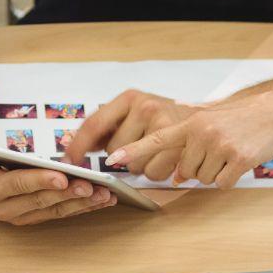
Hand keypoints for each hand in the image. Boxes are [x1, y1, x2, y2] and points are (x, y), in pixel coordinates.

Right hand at [0, 123, 113, 225]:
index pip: (19, 185)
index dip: (40, 181)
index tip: (61, 176)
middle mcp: (6, 209)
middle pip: (43, 200)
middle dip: (69, 193)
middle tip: (93, 185)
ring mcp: (21, 215)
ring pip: (55, 210)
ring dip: (81, 204)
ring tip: (105, 194)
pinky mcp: (33, 216)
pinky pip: (59, 212)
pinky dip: (81, 207)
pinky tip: (101, 200)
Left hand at [62, 89, 196, 170]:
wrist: (205, 117)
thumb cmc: (163, 116)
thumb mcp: (133, 111)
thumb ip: (105, 126)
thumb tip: (69, 145)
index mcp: (130, 98)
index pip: (94, 124)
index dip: (78, 146)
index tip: (67, 161)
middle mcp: (146, 107)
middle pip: (114, 151)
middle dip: (122, 156)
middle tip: (139, 145)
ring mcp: (165, 124)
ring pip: (134, 167)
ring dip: (141, 166)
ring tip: (156, 151)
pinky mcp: (181, 144)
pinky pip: (154, 174)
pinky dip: (158, 172)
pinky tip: (167, 159)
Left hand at [106, 89, 272, 187]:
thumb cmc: (244, 118)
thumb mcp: (211, 121)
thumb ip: (188, 143)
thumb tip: (174, 176)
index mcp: (191, 122)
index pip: (156, 139)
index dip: (134, 151)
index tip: (113, 160)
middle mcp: (202, 132)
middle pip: (182, 171)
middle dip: (196, 169)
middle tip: (216, 152)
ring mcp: (221, 146)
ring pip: (202, 179)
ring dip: (214, 173)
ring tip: (229, 151)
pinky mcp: (239, 159)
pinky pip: (222, 183)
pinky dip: (229, 178)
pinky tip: (239, 161)